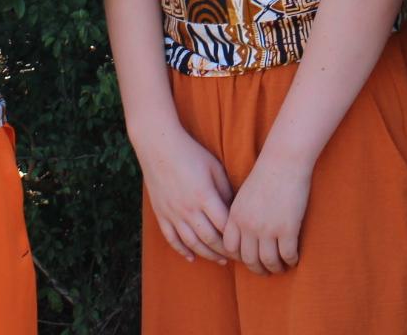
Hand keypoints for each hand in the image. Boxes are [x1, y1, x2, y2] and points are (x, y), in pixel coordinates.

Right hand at [135, 125, 233, 263]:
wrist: (159, 146)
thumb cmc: (191, 153)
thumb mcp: (215, 168)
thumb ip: (227, 190)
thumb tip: (236, 211)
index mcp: (204, 197)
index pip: (225, 226)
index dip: (237, 238)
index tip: (248, 244)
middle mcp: (188, 209)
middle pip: (210, 239)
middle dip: (226, 251)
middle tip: (240, 258)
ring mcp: (172, 214)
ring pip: (192, 243)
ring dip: (208, 255)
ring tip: (221, 260)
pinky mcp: (161, 214)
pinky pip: (171, 239)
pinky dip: (182, 251)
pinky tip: (192, 258)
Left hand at [221, 154, 311, 274]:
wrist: (284, 160)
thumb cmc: (267, 173)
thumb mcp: (244, 195)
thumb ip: (240, 214)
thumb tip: (244, 232)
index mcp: (235, 216)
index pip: (230, 248)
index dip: (239, 257)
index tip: (249, 259)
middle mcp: (248, 226)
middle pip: (249, 259)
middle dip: (258, 269)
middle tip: (266, 271)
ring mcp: (267, 229)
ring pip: (269, 261)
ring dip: (276, 268)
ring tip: (282, 268)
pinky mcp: (287, 229)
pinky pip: (288, 254)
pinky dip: (291, 260)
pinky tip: (295, 258)